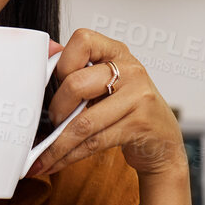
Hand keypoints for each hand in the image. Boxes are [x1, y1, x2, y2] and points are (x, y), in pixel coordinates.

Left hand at [26, 28, 186, 179]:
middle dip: (55, 110)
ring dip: (57, 144)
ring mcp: (138, 97)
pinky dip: (70, 156)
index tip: (54, 84)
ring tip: (42, 156)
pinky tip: (57, 162)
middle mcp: (131, 70)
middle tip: (50, 124)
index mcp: (118, 52)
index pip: (82, 41)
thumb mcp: (108, 82)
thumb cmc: (128, 109)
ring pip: (83, 122)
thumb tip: (46, 52)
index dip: (61, 64)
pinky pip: (94, 141)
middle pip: (76, 84)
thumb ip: (79, 69)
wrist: (162, 140)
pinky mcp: (139, 125)